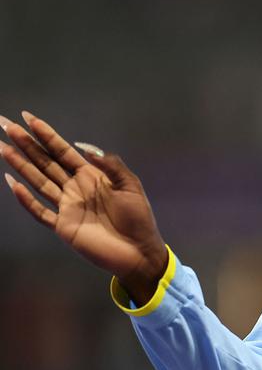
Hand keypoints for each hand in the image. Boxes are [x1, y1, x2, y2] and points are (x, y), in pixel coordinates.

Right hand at [0, 112, 167, 303]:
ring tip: (2, 147)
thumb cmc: (139, 218)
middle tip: (5, 125)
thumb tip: (84, 147)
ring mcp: (67, 207)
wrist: (139, 252)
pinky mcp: (63, 227)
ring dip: (20, 165)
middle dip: (26, 144)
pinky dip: (26, 199)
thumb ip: (110, 165)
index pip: (63, 151)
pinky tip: (13, 184)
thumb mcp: (130, 185)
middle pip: (45, 161)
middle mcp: (75, 188)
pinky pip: (40, 211)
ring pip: (38, 181)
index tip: (28, 118)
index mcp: (92, 176)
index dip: (46, 135)